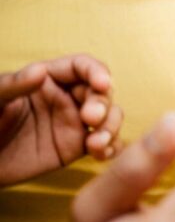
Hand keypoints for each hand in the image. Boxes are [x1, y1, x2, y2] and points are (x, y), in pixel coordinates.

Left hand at [0, 55, 121, 185]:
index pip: (82, 67)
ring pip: (110, 118)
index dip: (97, 71)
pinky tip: (102, 154)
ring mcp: (75, 122)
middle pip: (101, 93)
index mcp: (49, 79)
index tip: (102, 84)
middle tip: (91, 119)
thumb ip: (14, 85)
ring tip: (96, 145)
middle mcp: (68, 98)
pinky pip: (105, 144)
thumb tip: (40, 70)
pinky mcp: (77, 147)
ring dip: (111, 128)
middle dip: (103, 104)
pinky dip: (112, 148)